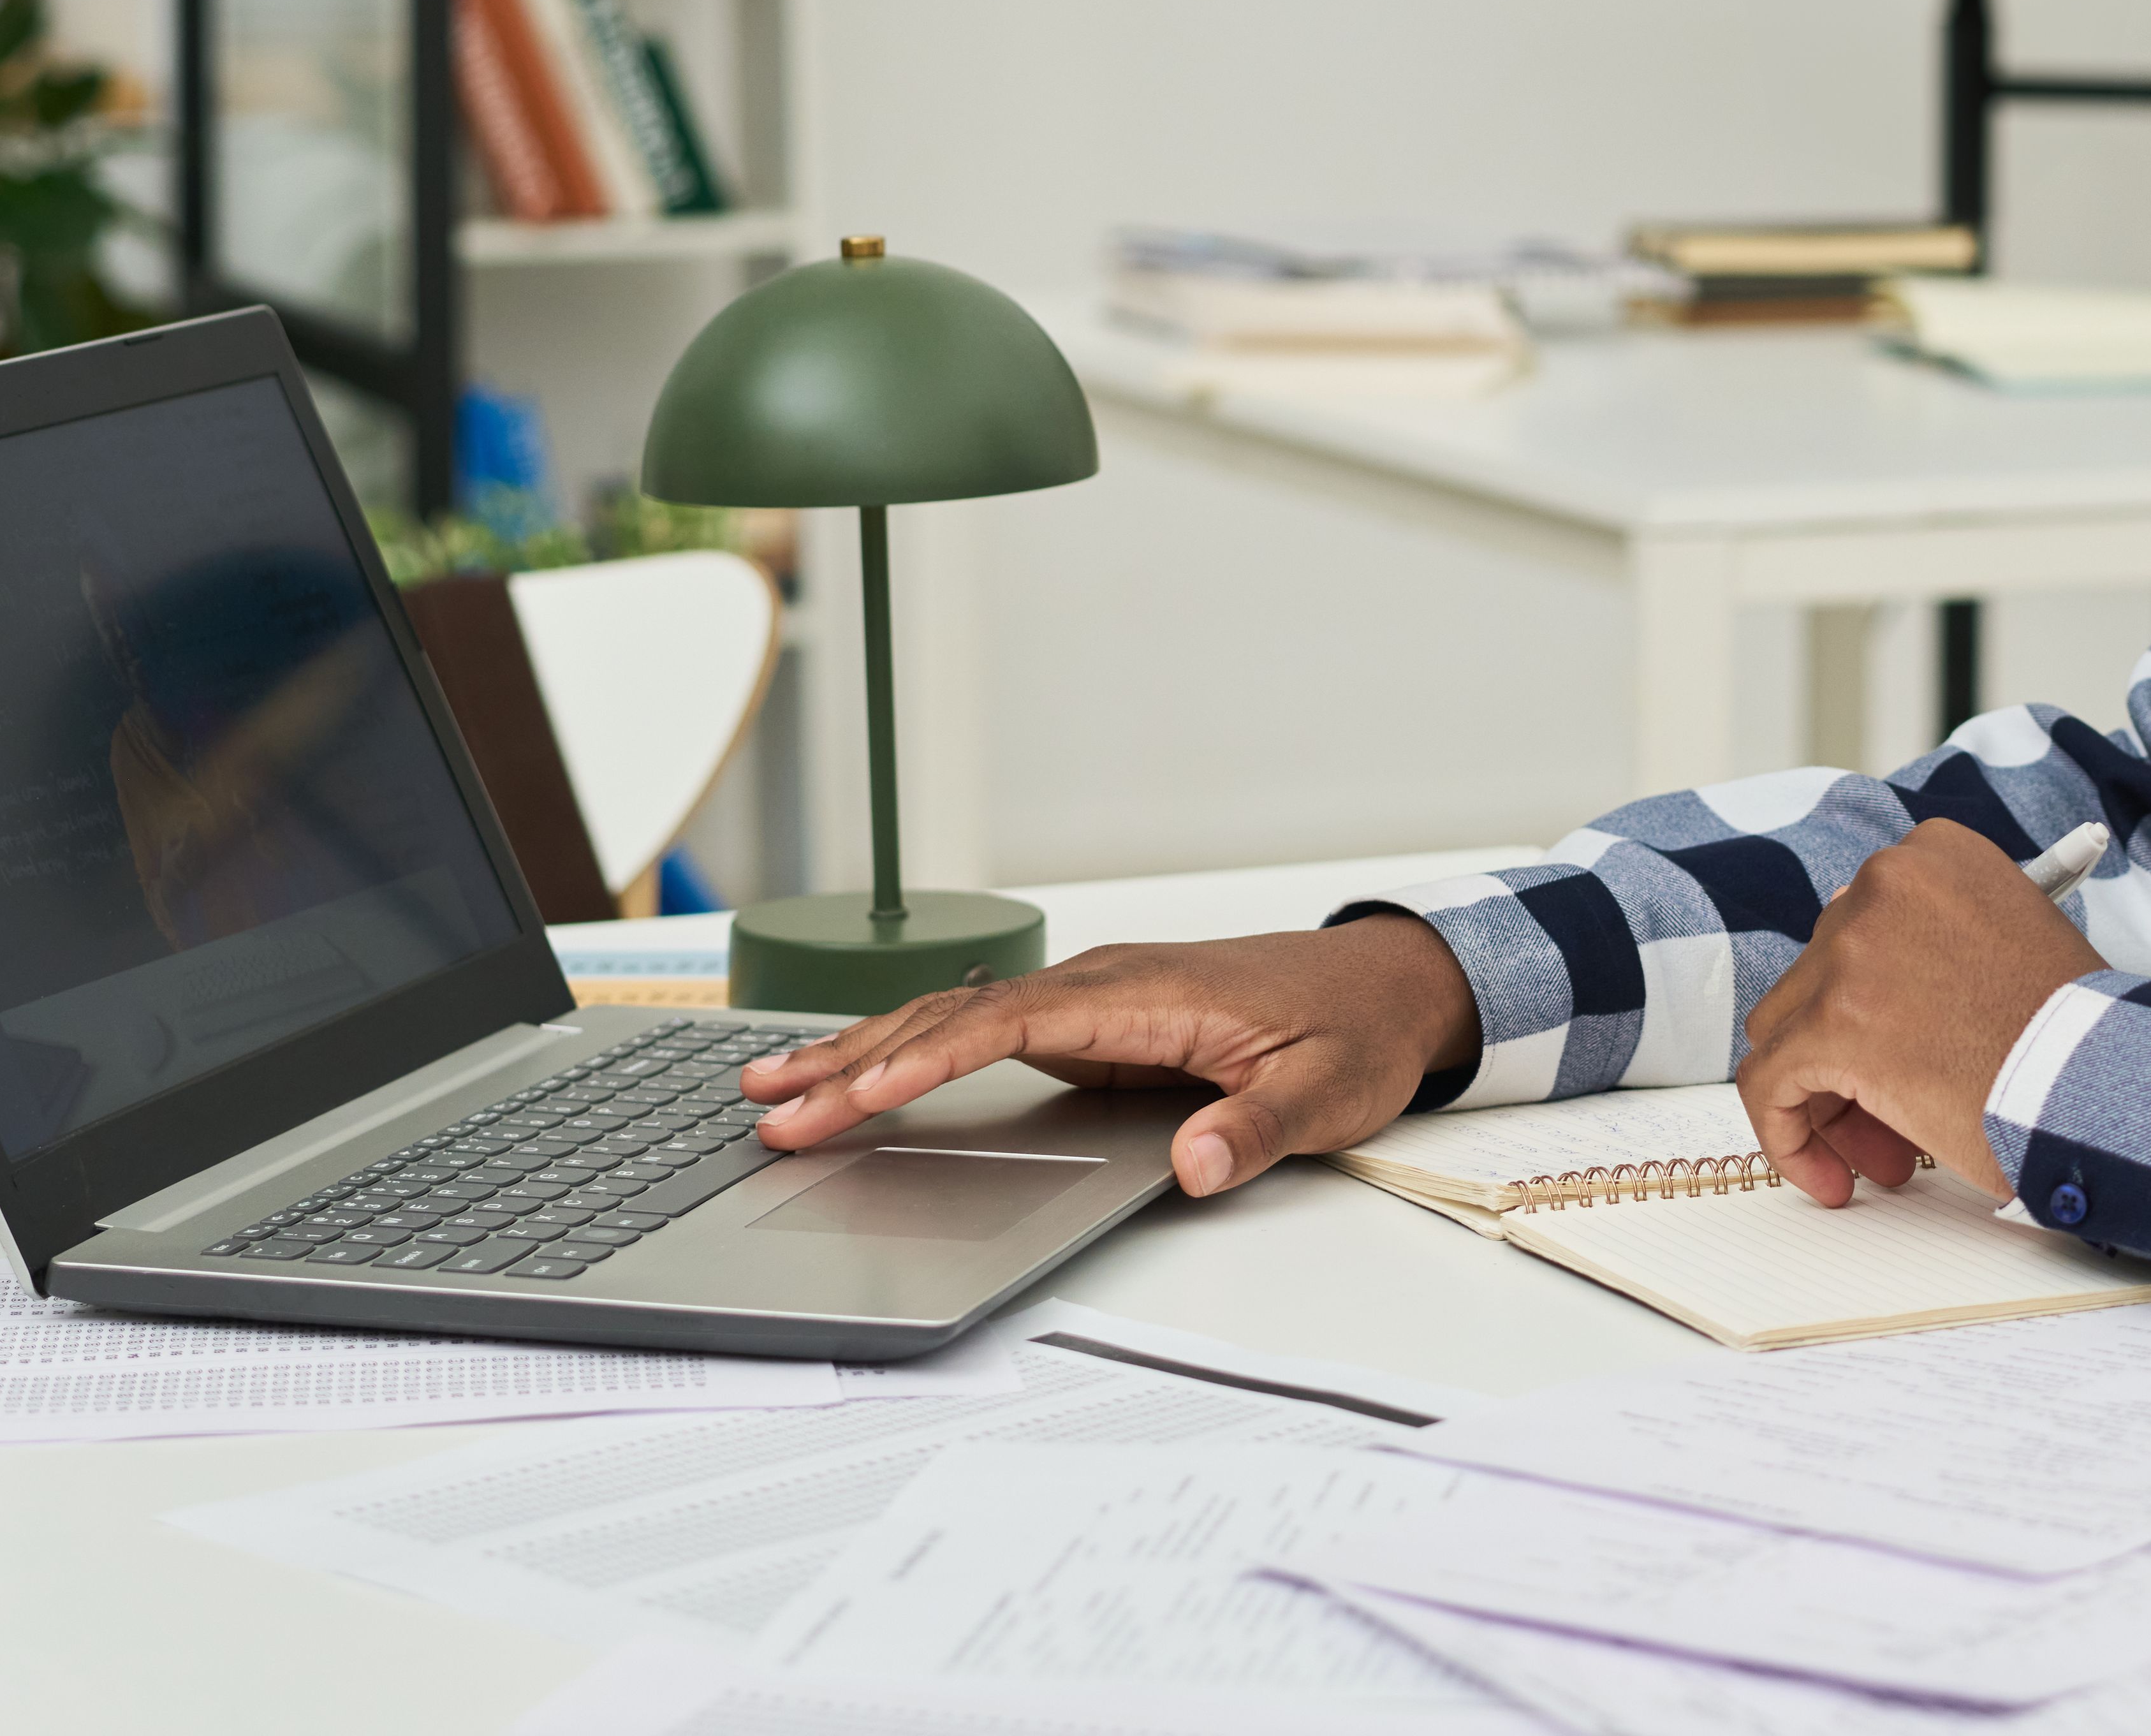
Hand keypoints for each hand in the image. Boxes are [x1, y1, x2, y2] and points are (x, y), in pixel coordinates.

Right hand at [738, 913, 1484, 1197]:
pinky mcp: (1086, 1023)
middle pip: (954, 1016)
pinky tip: (851, 1076)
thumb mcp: (1324, 1093)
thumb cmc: (1350, 1034)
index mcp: (1146, 994)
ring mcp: (1087, 1001)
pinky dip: (906, 1051)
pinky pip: (976, 1033)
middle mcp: (1101, 985)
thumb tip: (1196, 1166)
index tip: (857, 1093)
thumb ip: (1253, 1132)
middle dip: (856, 1061)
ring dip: (861, 1052)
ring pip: (951, 1019)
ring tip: (768, 1089)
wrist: (1382, 989)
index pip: (1010, 1022)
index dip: (927, 1056)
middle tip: (768, 1110)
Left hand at [1736, 821, 2106, 1206]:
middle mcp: (1886, 883)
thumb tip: (1865, 986)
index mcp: (1934, 856)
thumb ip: (1934, 943)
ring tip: (1879, 1158)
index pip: (1856, 927)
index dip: (1868, 1000)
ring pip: (1786, 1031)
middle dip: (1848, 1060)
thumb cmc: (2075, 1037)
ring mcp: (1854, 951)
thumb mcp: (2008, 943)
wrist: (2107, 1083)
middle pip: (1818, 982)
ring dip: (1827, 1100)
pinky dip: (1787, 1135)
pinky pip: (1768, 1084)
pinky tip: (1833, 1178)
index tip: (1893, 1051)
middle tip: (1891, 1125)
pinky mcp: (1835, 1024)